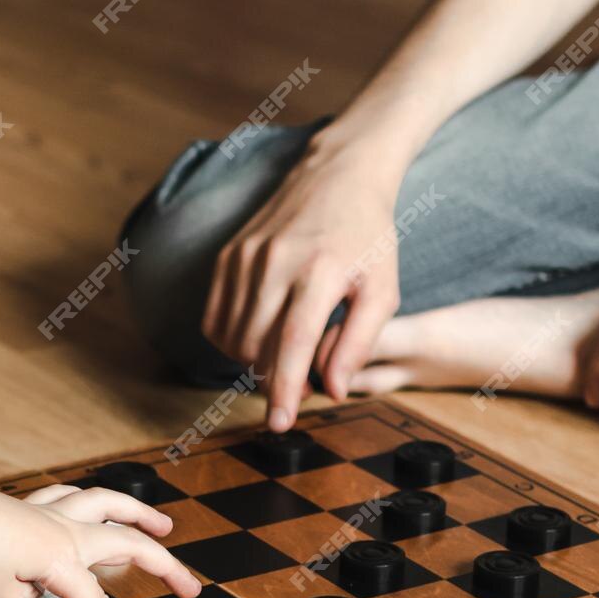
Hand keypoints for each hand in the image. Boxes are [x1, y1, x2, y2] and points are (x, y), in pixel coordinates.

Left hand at [0, 479, 200, 597]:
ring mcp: (47, 512)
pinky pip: (72, 497)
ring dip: (142, 516)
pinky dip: (93, 502)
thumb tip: (38, 588)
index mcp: (61, 561)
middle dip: (166, 569)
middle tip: (190, 589)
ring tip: (165, 527)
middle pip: (129, 546)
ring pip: (108, 506)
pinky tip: (96, 506)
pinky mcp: (26, 505)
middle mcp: (63, 531)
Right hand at [201, 144, 404, 430]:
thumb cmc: (367, 236)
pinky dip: (233, 340)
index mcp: (321, 270)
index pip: (293, 342)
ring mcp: (245, 257)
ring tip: (285, 353)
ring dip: (254, 361)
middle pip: (258, 346)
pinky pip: (215, 319)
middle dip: (274, 378)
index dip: (283, 387)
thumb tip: (331, 390)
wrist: (335, 175)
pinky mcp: (226, 256)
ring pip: (234, 337)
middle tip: (301, 381)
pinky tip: (259, 335)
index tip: (279, 423)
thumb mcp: (382, 289)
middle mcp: (276, 262)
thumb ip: (360, 341)